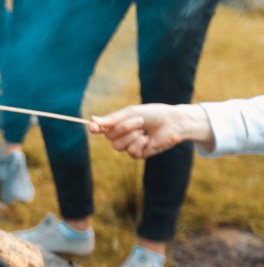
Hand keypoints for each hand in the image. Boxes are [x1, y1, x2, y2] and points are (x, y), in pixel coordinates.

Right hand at [90, 103, 213, 158]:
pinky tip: (148, 139)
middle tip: (139, 121)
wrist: (172, 122)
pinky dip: (140, 144)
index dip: (95, 128)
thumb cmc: (152, 114)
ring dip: (132, 135)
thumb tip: (92, 120)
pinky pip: (131, 152)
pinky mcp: (138, 154)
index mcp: (117, 124)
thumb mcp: (131, 112)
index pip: (100, 129)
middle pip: (109, 137)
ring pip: (117, 146)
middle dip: (123, 128)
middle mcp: (120, 136)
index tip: (93, 127)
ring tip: (144, 131)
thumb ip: (113, 119)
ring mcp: (128, 146)